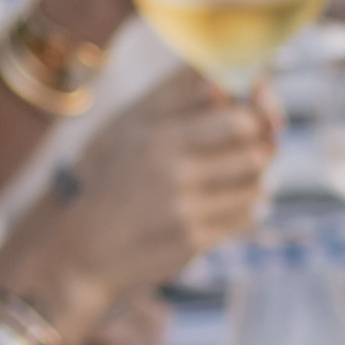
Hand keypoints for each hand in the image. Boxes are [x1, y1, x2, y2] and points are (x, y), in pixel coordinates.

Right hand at [52, 74, 265, 303]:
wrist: (83, 251)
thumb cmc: (113, 185)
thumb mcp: (135, 135)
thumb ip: (181, 109)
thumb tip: (229, 93)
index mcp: (162, 138)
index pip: (241, 121)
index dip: (257, 119)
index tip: (255, 122)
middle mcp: (176, 172)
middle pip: (255, 153)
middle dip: (260, 150)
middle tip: (255, 150)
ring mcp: (186, 209)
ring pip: (257, 187)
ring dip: (256, 180)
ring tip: (241, 178)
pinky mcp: (193, 240)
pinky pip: (245, 218)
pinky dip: (248, 209)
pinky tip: (234, 204)